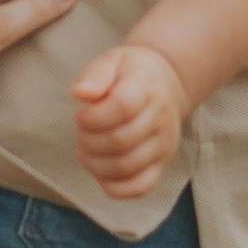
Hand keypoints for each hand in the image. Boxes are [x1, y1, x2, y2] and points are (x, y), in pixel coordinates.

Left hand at [70, 38, 187, 203]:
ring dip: (95, 163)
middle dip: (89, 141)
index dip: (92, 118)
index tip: (80, 116)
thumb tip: (80, 93)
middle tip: (83, 132)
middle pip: (120, 141)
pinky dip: (114, 187)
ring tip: (87, 149)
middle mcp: (161, 118)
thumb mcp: (113, 60)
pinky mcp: (162, 164)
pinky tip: (101, 170)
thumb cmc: (131, 73)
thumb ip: (95, 74)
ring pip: (126, 167)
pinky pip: (140, 187)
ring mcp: (164, 144)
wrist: (166, 84)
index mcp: (147, 88)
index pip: (122, 107)